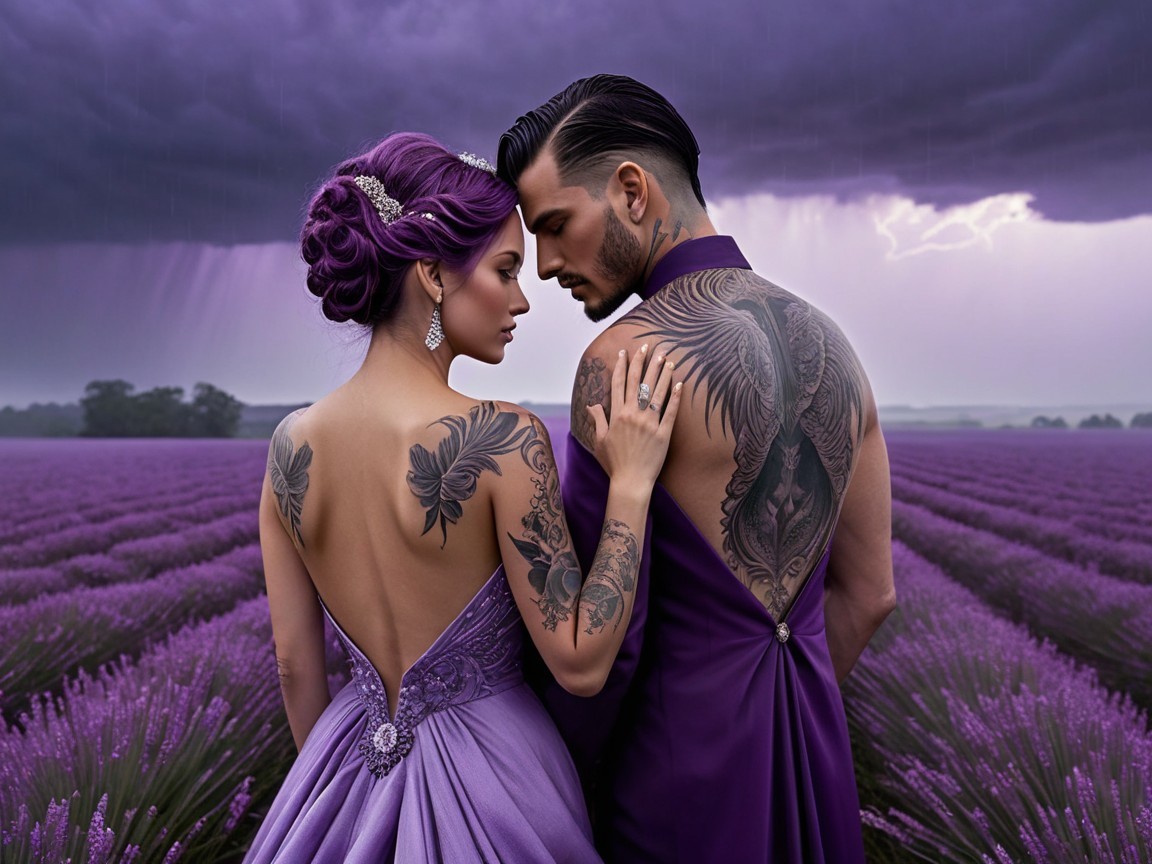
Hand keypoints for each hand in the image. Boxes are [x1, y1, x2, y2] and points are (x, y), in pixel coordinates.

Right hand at [586, 344, 681, 486]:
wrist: (630, 482)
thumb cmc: (613, 463)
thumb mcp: (600, 441)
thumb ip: (598, 420)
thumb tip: (591, 405)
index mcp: (616, 415)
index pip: (619, 384)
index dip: (621, 366)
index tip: (625, 352)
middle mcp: (633, 415)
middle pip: (637, 382)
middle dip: (642, 362)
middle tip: (648, 346)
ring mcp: (649, 423)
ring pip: (656, 392)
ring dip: (662, 373)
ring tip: (667, 358)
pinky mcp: (664, 433)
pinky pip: (671, 411)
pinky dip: (676, 396)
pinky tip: (680, 382)